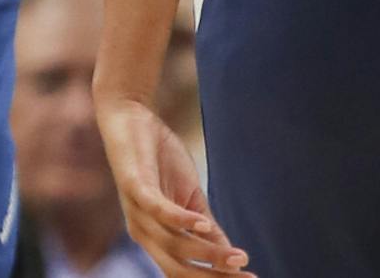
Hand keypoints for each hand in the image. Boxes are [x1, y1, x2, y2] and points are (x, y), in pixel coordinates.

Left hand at [97, 95, 251, 275]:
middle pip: (178, 268)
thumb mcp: (191, 198)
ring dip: (207, 252)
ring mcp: (136, 210)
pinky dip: (181, 219)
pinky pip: (157, 209)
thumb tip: (235, 258)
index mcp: (155, 239)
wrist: (130, 118)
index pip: (183, 272)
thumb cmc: (160, 160)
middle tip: (248, 276)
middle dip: (213, 276)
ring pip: (172, 244)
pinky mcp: (133, 185)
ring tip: (239, 256)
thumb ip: (208, 228)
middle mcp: (142, 231)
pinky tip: (204, 222)